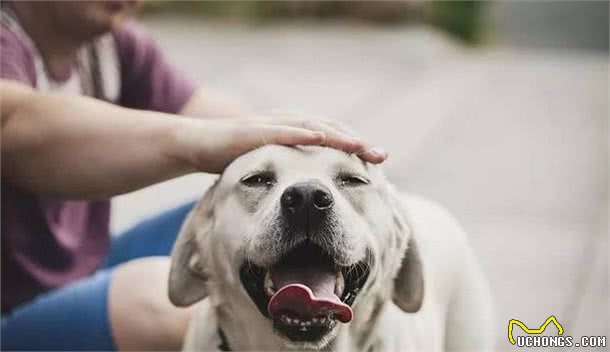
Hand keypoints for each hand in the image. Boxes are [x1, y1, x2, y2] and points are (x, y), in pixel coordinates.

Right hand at [171, 116, 386, 173]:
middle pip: (327, 129)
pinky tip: (319, 138)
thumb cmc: (231, 157)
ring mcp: (268, 125)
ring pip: (309, 127)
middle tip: (381, 155)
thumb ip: (287, 171)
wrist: (194, 144)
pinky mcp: (250, 131)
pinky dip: (300, 133)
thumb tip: (309, 191)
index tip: (378, 161)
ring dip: (336, 135)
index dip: (354, 146)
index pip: (330, 137)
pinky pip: (279, 131)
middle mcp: (285, 124)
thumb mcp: (266, 166)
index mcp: (291, 132)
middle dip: (355, 141)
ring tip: (360, 145)